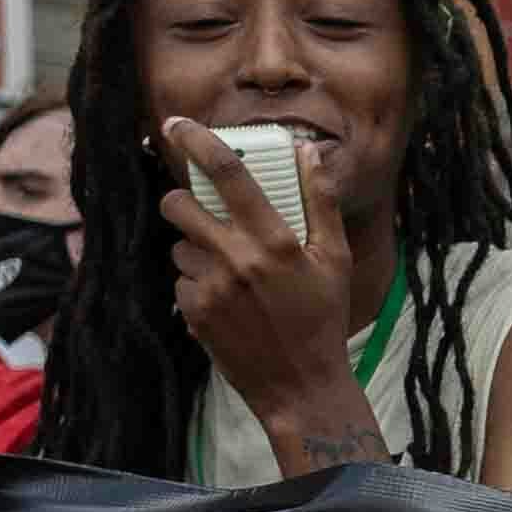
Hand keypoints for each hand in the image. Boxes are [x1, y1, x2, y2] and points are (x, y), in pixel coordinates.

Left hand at [158, 118, 358, 418]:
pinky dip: (197, 286)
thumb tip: (307, 151)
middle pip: (179, 205)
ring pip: (179, 247)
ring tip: (229, 273)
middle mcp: (238, 259)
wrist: (302, 388)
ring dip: (196, 251)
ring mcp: (211, 288)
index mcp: (276, 240)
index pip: (228, 173)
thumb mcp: (335, 260)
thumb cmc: (324, 320)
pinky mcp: (194, 314)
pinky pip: (181, 282)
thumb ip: (321, 202)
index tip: (175, 123)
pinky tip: (226, 303)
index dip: (197, 140)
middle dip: (181, 202)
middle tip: (199, 211)